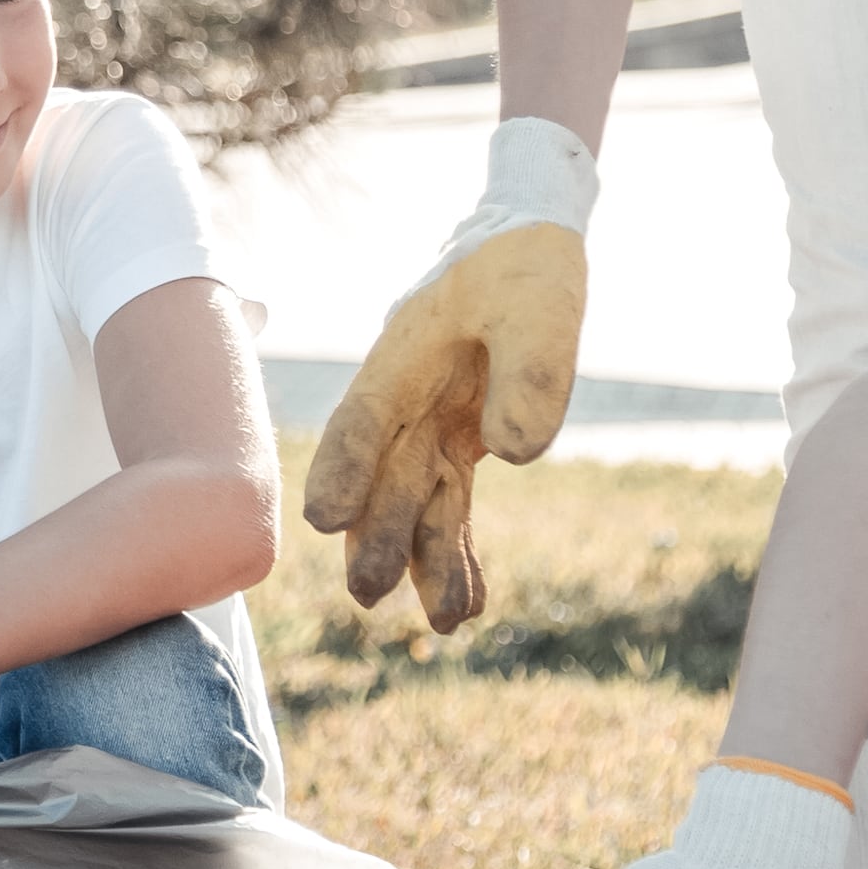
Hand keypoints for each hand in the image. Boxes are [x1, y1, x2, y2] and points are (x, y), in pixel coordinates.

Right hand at [302, 118, 593, 629]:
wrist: (532, 246)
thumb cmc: (529, 268)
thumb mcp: (543, 306)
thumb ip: (532, 370)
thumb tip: (516, 452)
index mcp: (404, 355)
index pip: (366, 418)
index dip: (344, 468)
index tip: (325, 521)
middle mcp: (408, 399)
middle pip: (385, 474)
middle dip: (377, 533)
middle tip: (370, 594)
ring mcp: (432, 425)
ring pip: (419, 501)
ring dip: (425, 559)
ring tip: (448, 622)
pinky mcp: (462, 444)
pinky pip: (454, 506)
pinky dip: (458, 551)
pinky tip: (469, 605)